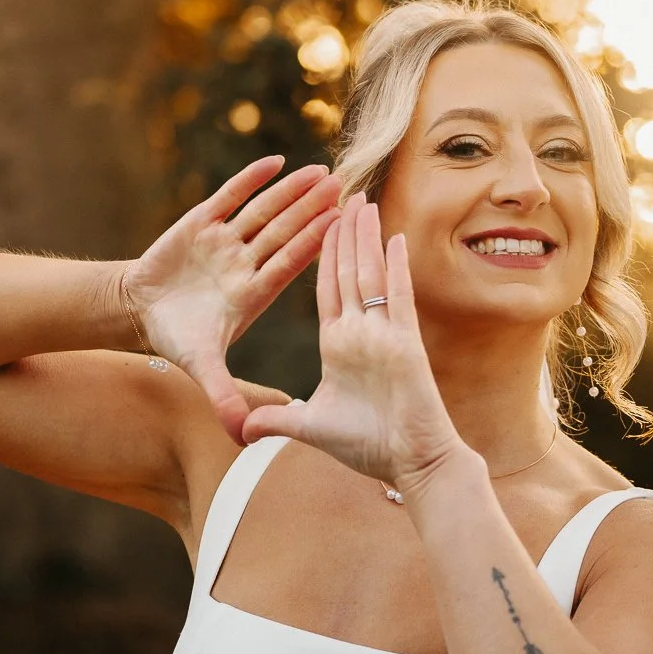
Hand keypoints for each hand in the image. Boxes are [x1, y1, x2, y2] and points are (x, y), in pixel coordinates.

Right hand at [122, 155, 343, 438]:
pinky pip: (230, 196)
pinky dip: (251, 180)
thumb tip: (242, 438)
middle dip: (315, 212)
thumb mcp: (202, 368)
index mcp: (253, 293)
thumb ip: (223, 397)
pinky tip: (277, 161)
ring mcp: (226, 241)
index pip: (290, 265)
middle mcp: (246, 263)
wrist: (139, 311)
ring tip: (324, 172)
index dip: (315, 246)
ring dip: (292, 192)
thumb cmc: (176, 337)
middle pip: (286, 233)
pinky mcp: (201, 222)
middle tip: (349, 189)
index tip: (345, 229)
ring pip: (265, 211)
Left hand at [238, 195, 465, 489]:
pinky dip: (396, 268)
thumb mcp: (310, 427)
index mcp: (338, 344)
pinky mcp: (406, 344)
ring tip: (359, 200)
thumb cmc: (368, 446)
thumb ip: (277, 420)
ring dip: (365, 237)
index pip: (325, 288)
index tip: (316, 222)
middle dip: (341, 231)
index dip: (319, 254)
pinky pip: (398, 298)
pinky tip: (392, 238)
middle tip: (337, 191)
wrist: (411, 462)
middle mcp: (360, 332)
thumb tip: (241, 431)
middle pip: (347, 271)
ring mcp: (384, 335)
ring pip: (371, 274)